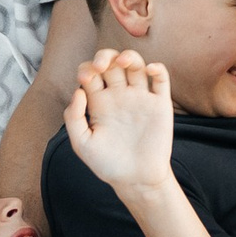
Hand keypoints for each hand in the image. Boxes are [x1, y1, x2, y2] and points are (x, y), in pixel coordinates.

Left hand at [64, 51, 174, 195]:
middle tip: (101, 66)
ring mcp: (140, 98)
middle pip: (112, 63)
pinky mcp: (160, 105)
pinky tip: (150, 70)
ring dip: (129, 56)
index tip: (85, 78)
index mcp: (99, 102)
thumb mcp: (82, 144)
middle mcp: (119, 96)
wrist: (136, 180)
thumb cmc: (107, 164)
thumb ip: (74, 118)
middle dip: (105, 56)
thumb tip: (79, 90)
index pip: (91, 73)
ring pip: (136, 65)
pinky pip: (161, 79)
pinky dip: (158, 68)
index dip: (87, 68)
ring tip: (123, 61)